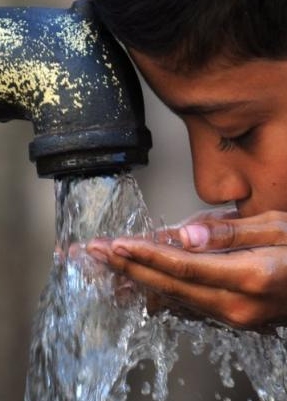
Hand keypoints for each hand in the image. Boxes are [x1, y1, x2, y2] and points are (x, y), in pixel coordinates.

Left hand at [87, 210, 286, 329]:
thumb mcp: (277, 228)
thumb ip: (229, 233)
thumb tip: (185, 237)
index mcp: (250, 276)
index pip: (183, 266)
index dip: (146, 255)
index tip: (116, 245)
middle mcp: (236, 304)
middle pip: (169, 285)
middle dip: (128, 268)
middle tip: (97, 253)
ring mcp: (233, 316)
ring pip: (173, 297)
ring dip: (137, 280)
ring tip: (107, 265)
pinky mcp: (231, 317)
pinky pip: (186, 304)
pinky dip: (158, 292)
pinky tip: (137, 284)